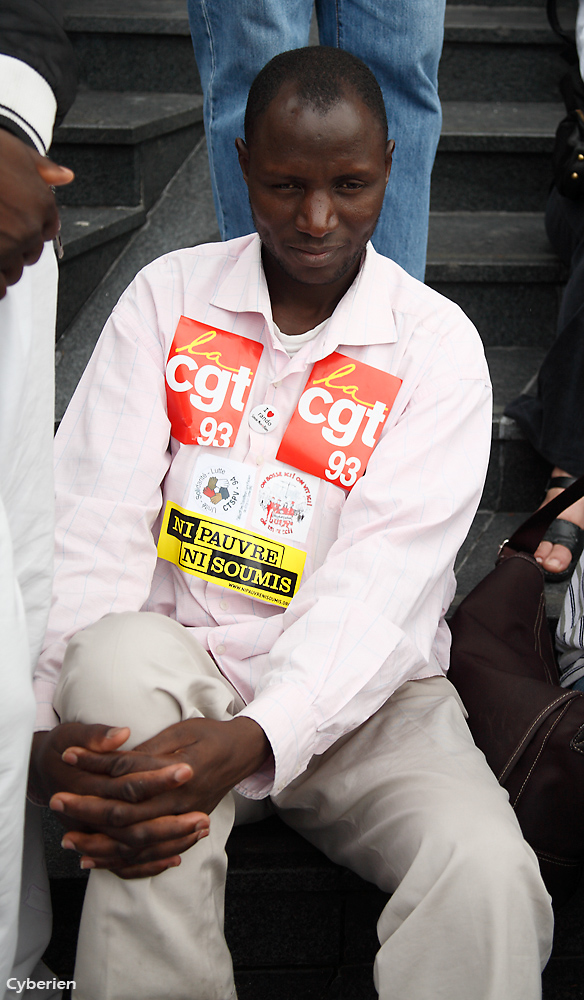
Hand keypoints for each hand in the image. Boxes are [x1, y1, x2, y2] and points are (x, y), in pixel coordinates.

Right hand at [0, 129, 73, 297]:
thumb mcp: (11, 149)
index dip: (30, 225)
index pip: (48, 228)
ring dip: (2, 263)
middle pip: (30, 252)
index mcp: (40, 203)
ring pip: (14, 271)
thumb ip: (40, 167)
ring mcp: (7, 248)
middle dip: (15, 245)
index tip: (16, 221)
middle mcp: (27, 229)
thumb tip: (63, 176)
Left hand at [50, 717, 270, 877]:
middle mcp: (180, 803)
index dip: (96, 765)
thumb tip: (113, 759)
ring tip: (68, 840)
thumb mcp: (181, 731)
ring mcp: (183, 821)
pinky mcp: (183, 831)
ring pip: (135, 843)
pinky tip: (95, 862)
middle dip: (87, 811)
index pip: (129, 774)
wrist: (242, 752)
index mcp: (179, 773)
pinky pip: (149, 857)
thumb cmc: (209, 735)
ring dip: (99, 844)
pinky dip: (121, 863)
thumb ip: (148, 751)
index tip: (67, 757)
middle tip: (56, 803)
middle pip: (126, 815)